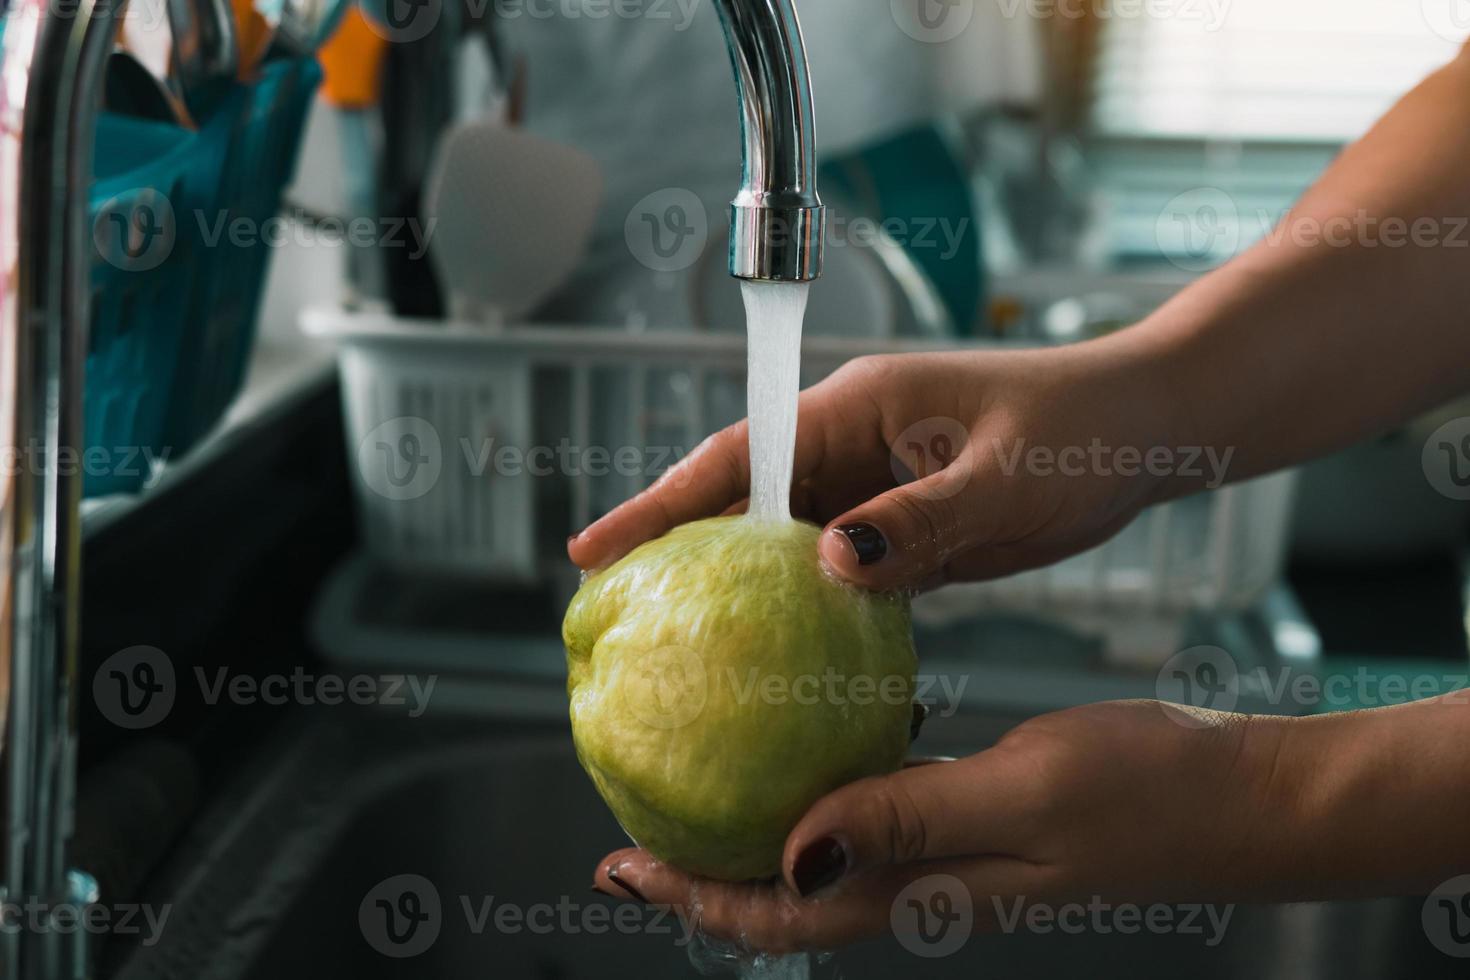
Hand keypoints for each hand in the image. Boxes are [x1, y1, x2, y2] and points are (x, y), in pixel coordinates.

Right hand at [568, 341, 1183, 590]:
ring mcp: (878, 486)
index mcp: (861, 408)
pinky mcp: (906, 525)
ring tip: (673, 645)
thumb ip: (924, 522)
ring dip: (735, 589)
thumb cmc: (1089, 430)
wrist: (1150, 430)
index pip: (740, 457)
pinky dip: (801, 608)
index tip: (595, 550)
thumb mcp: (1007, 480)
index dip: (661, 503)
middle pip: (744, 502)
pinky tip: (775, 656)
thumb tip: (833, 562)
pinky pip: (836, 570)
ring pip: (785, 542)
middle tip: (611, 611)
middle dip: (677, 551)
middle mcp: (855, 444)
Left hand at [591, 700, 1289, 952]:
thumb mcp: (1020, 798)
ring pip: (825, 853)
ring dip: (756, 832)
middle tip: (636, 834)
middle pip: (786, 895)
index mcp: (928, 891)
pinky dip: (826, 786)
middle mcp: (928, 881)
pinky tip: (813, 739)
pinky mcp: (977, 813)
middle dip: (704, 875)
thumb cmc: (1149, 797)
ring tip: (702, 790)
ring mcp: (953, 851)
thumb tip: (788, 855)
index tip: (622, 869)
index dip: (698, 901)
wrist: (1244, 800)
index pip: (783, 916)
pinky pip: (878, 808)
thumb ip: (906, 823)